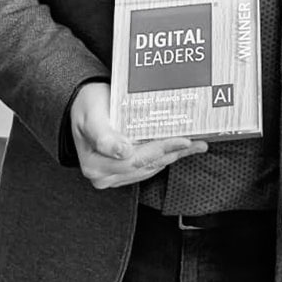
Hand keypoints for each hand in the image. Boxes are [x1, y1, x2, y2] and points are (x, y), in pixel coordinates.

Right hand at [70, 81, 206, 189]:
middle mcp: (104, 175)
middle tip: (196, 142)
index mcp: (95, 164)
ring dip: (174, 155)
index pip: (134, 160)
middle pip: (146, 165)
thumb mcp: (91, 117)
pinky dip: (167, 155)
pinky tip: (183, 148)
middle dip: (172, 152)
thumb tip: (122, 152)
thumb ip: (104, 137)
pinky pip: (149, 165)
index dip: (160, 150)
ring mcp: (115, 175)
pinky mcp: (124, 172)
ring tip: (196, 144)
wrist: (84, 106)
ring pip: (151, 167)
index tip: (181, 140)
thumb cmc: (87, 107)